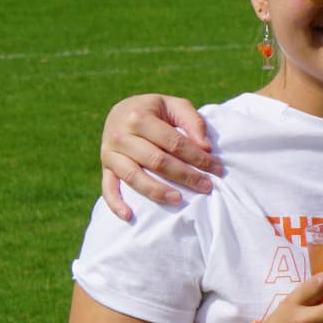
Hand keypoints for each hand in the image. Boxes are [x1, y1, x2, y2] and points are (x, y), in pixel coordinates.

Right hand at [101, 94, 218, 218]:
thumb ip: (193, 122)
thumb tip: (205, 147)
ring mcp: (110, 153)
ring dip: (157, 191)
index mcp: (139, 117)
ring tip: (179, 200)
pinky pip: (108, 188)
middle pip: (156, 161)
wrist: (123, 111)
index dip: (197, 157)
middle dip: (185, 176)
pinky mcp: (105, 167)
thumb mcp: (175, 106)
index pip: (174, 142)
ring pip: (134, 176)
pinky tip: (129, 216)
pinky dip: (115, 203)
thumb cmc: (156, 110)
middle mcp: (120, 135)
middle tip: (207, 186)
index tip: (217, 169)